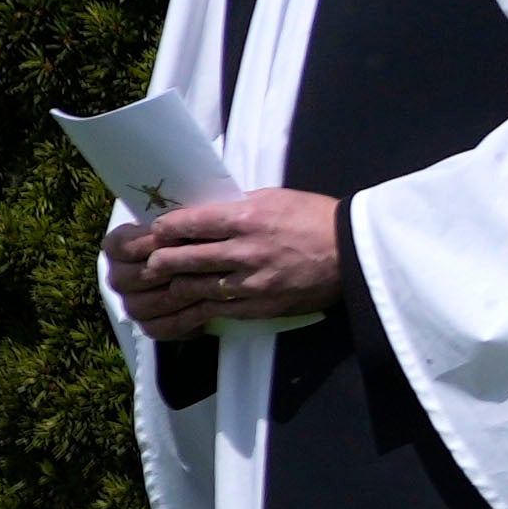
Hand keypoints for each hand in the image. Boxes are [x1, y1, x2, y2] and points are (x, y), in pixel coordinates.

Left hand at [103, 188, 349, 339]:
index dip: (163, 229)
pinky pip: (217, 309)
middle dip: (159, 261)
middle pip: (179, 259)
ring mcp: (250, 282)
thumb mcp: (273, 199)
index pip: (184, 224)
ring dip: (176, 285)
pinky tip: (196, 301)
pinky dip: (200, 305)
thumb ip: (234, 208)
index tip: (158, 232)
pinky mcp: (260, 306)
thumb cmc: (314, 218)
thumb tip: (200, 214)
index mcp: (244, 217)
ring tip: (172, 282)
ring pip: (192, 287)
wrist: (354, 251)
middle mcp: (243, 250)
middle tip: (153, 261)